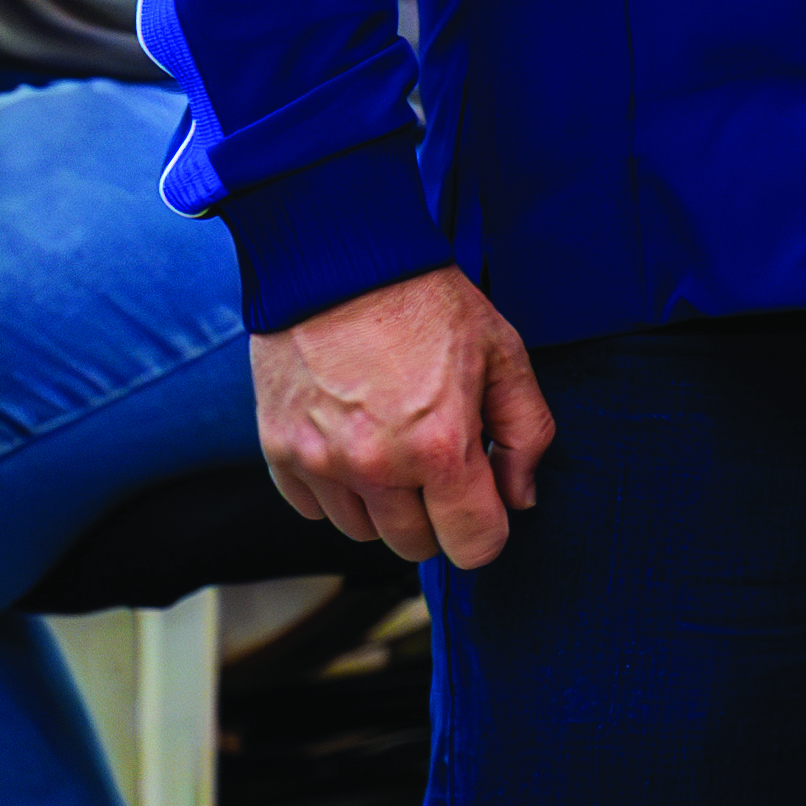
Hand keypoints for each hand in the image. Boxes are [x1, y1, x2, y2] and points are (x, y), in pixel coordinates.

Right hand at [256, 265, 553, 568]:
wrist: (339, 259)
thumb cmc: (427, 301)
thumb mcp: (504, 353)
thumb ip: (527, 433)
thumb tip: (520, 498)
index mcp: (439, 446)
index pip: (473, 546)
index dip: (488, 529)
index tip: (485, 502)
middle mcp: (374, 467)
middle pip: (414, 546)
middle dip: (436, 515)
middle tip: (439, 460)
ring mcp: (320, 462)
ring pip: (361, 532)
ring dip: (383, 504)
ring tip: (393, 442)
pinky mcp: (278, 451)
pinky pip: (312, 508)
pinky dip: (336, 488)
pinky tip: (352, 439)